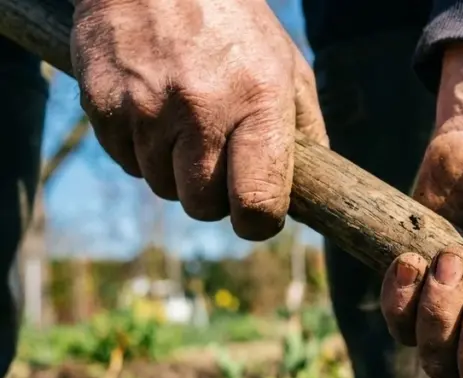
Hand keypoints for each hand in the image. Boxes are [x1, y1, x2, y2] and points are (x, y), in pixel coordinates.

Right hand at [70, 0, 327, 239]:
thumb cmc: (233, 23)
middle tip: (221, 162)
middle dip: (215, 196)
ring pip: (163, 187)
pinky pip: (127, 163)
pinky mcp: (104, 106)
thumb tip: (310, 193)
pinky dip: (142, 150)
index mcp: (258, 101)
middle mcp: (202, 109)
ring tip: (187, 125)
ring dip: (176, 171)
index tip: (259, 213)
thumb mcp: (287, 67)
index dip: (259, 220)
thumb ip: (305, 131)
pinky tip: (154, 110)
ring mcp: (148, 109)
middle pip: (204, 206)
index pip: (257, 202)